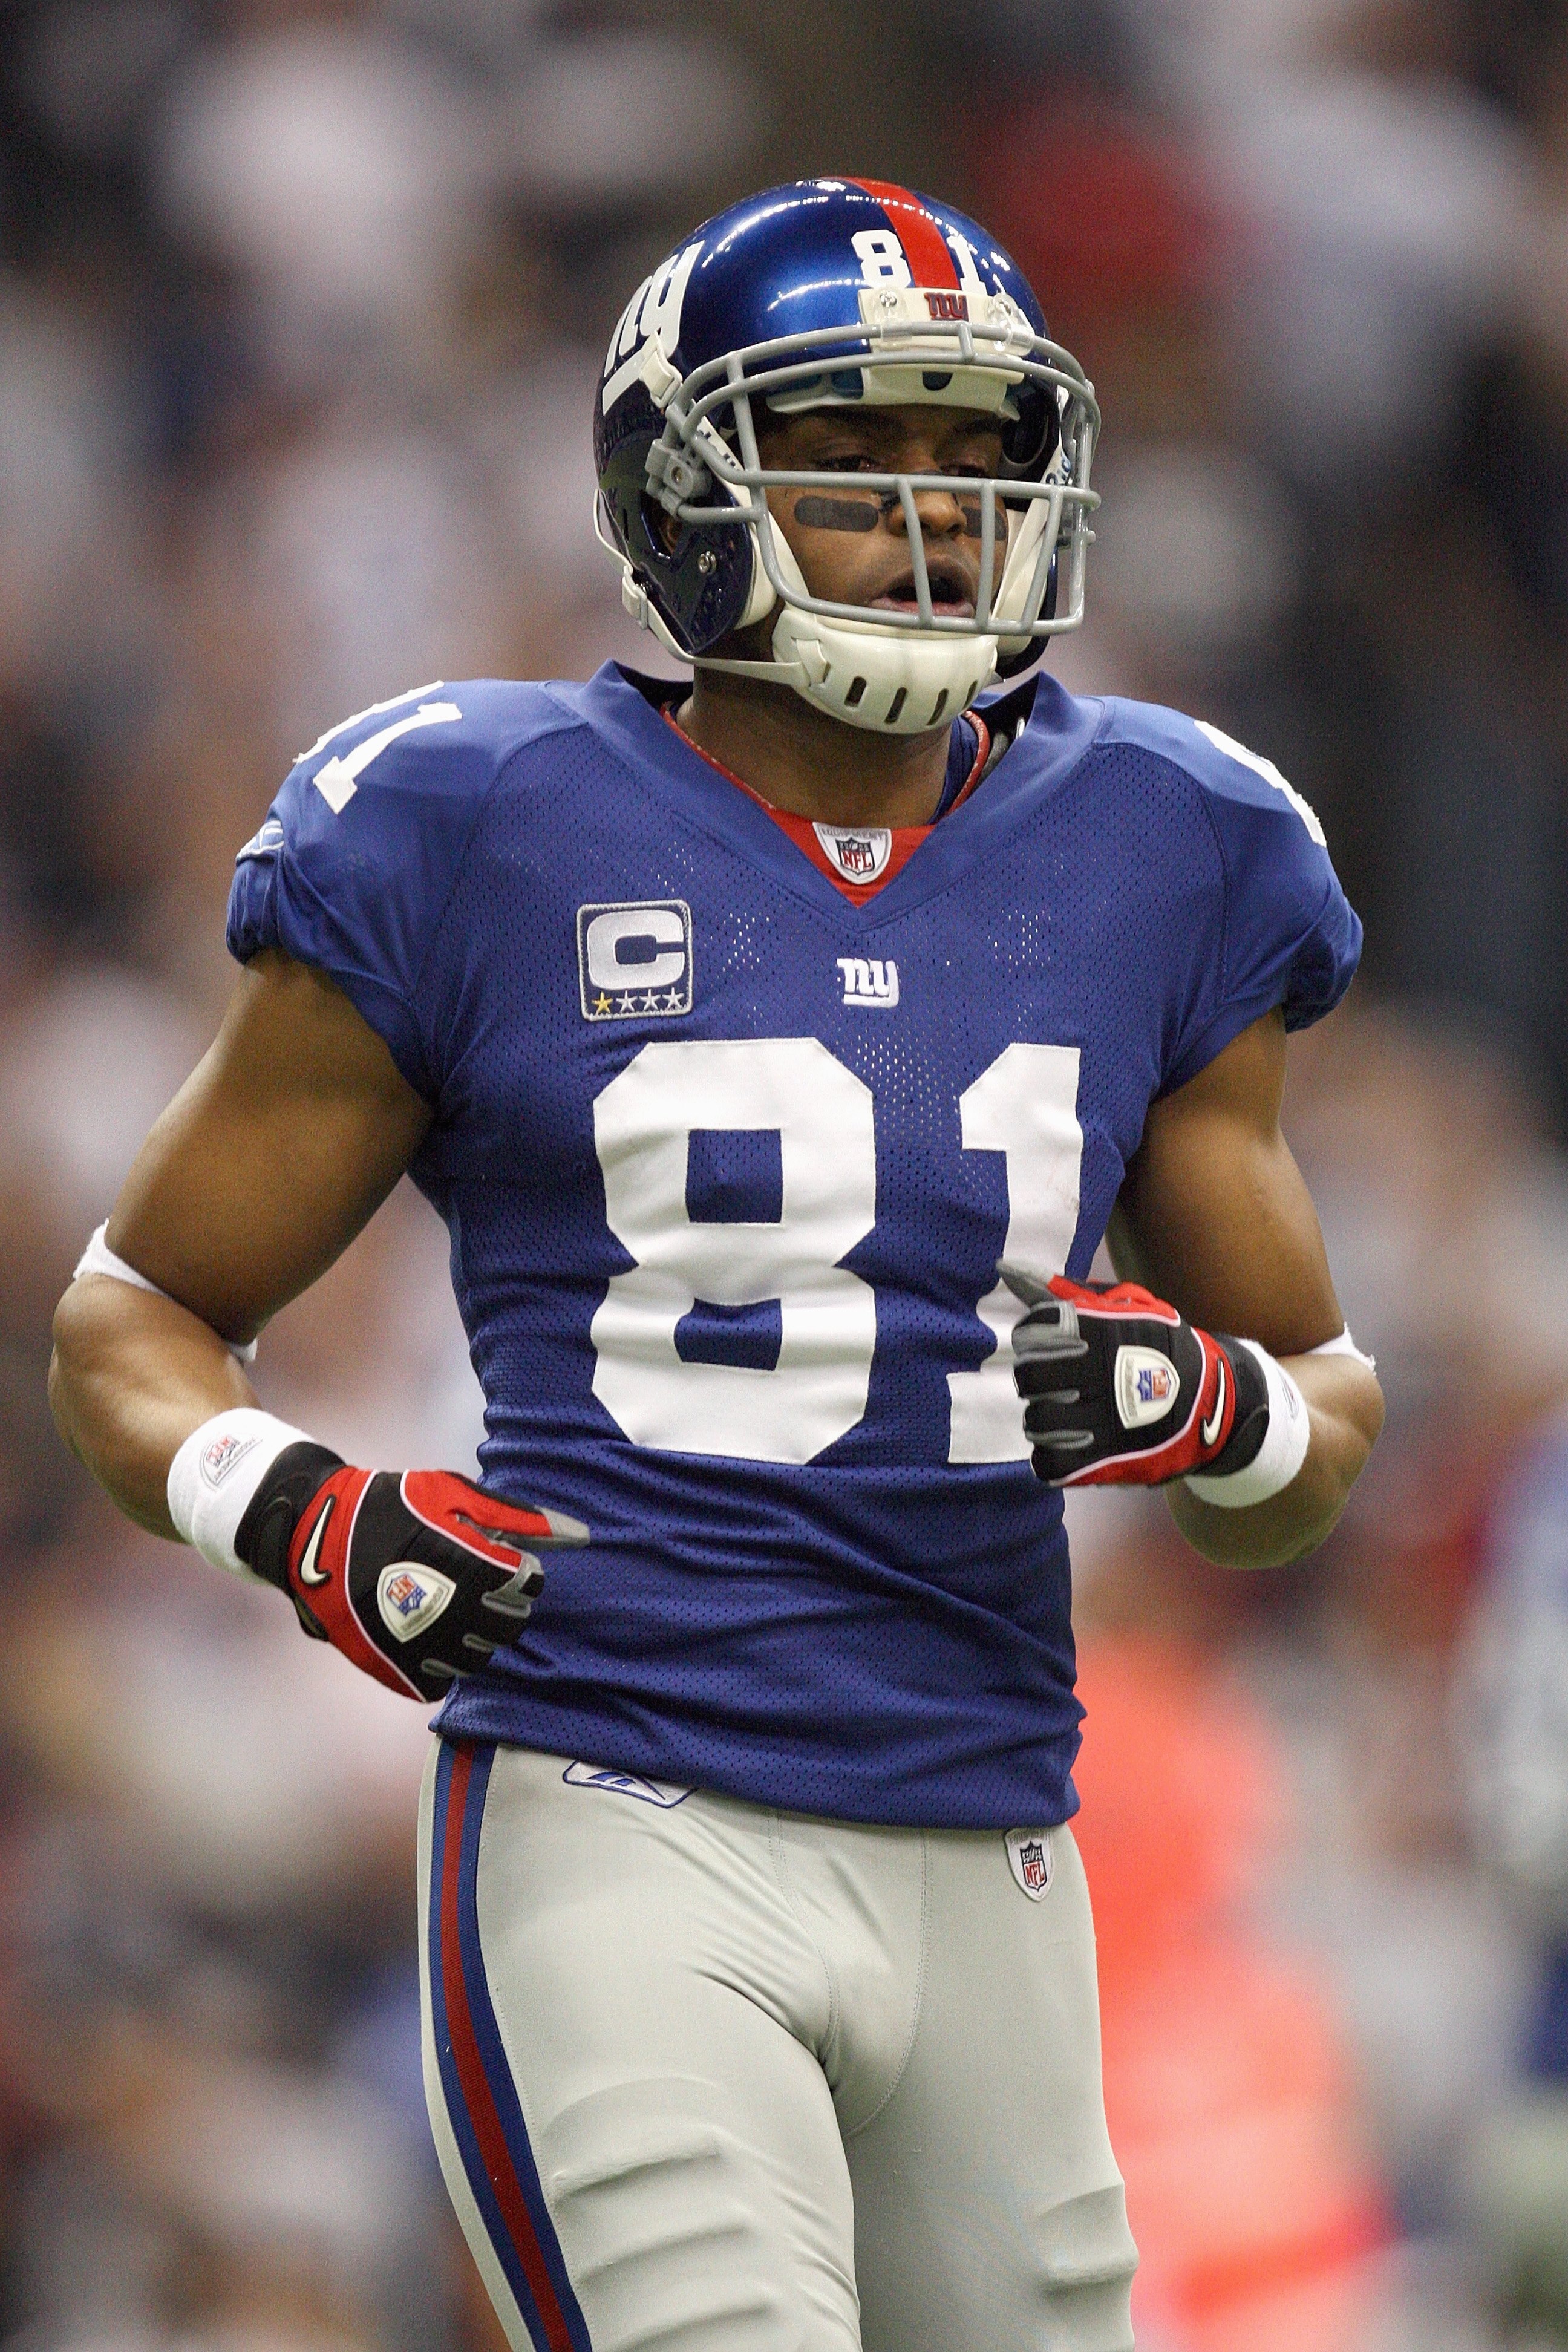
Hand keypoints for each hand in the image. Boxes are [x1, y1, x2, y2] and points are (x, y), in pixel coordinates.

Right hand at [233, 1442, 588, 1697]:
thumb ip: (519, 1517)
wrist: (316, 1533)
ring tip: (462, 1613)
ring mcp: (411, 1641)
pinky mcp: (386, 1664)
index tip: (508, 1565)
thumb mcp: (455, 1495)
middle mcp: (441, 1607)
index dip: (523, 1575)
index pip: (524, 1586)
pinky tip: (437, 1637)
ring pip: (475, 1661)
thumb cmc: (393, 1506)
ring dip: (478, 1639)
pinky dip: (443, 1665)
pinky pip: (436, 1682)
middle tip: (489, 1591)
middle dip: (506, 1609)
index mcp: (461, 1561)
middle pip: (506, 1629)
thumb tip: (582, 1536)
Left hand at [1002, 1266, 1267, 1488]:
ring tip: (1069, 1410)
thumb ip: (1058, 1288)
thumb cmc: (1156, 1344)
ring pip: (1036, 1422)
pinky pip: (1048, 1464)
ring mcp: (1100, 1421)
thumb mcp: (1120, 1304)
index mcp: (1097, 1330)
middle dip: (1036, 1377)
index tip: (1055, 1342)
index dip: (1035, 1337)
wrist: (1211, 1399)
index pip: (1031, 1331)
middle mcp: (1095, 1373)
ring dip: (1045, 1417)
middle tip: (1057, 1379)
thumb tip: (1004, 1267)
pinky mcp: (1105, 1462)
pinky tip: (1071, 1441)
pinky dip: (1053, 1456)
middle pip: (1027, 1376)